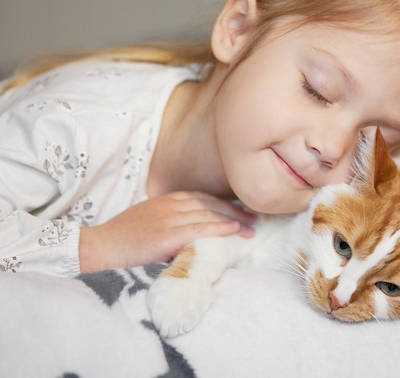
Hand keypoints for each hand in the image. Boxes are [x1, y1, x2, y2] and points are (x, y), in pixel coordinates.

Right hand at [79, 191, 256, 272]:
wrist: (100, 246)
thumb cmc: (124, 237)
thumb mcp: (149, 219)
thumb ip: (171, 218)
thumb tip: (194, 229)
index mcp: (167, 199)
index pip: (203, 197)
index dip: (225, 204)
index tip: (242, 210)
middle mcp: (170, 205)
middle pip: (211, 204)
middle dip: (236, 211)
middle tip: (255, 218)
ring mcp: (168, 219)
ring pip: (209, 215)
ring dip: (234, 220)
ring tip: (252, 228)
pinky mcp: (166, 235)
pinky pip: (199, 229)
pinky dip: (219, 228)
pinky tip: (234, 231)